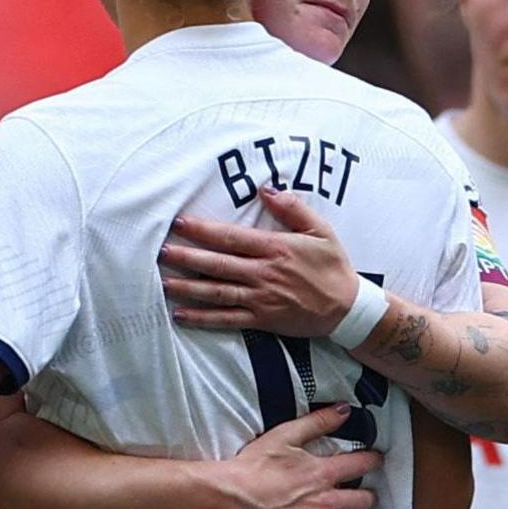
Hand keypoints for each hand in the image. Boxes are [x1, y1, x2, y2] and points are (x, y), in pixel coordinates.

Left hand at [160, 186, 357, 337]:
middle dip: (186, 256)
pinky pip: (227, 319)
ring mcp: (261, 298)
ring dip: (188, 287)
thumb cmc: (333, 266)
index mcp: (275, 248)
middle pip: (217, 264)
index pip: (231, 238)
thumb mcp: (321, 230)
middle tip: (160, 251)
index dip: (203, 230)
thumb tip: (265, 189)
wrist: (347, 308)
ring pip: (217, 292)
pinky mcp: (262, 319)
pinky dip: (203, 317)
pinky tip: (181, 314)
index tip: (180, 223)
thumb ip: (293, 208)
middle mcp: (264, 273)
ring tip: (163, 281)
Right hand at [233, 402, 381, 508]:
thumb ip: (318, 421)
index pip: (360, 465)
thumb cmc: (256, 466)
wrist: (235, 499)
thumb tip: (343, 410)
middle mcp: (326, 501)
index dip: (372, 460)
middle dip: (368, 497)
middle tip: (370, 496)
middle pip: (360, 500)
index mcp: (323, 473)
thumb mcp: (286, 434)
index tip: (377, 460)